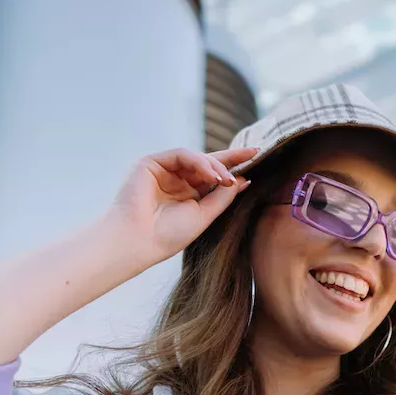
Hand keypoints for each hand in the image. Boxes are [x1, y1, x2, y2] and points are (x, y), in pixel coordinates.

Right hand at [107, 147, 259, 265]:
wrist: (139, 240)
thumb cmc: (168, 235)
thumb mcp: (204, 215)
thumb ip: (222, 196)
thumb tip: (243, 179)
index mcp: (189, 195)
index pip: (214, 177)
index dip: (234, 167)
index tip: (257, 160)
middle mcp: (177, 181)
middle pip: (208, 163)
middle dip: (231, 158)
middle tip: (253, 154)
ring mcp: (164, 170)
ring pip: (197, 158)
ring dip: (215, 165)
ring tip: (225, 178)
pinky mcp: (152, 162)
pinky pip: (182, 154)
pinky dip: (199, 161)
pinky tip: (210, 174)